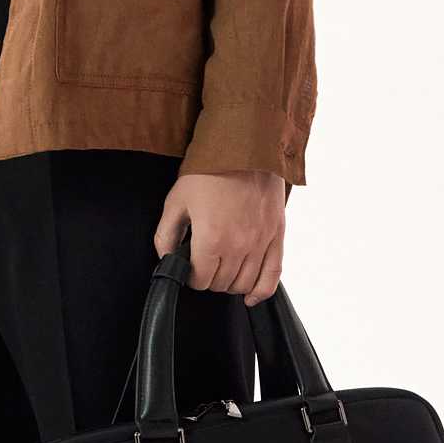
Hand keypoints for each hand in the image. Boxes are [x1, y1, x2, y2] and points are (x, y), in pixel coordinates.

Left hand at [153, 171, 285, 305]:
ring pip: (244, 283)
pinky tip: (251, 296)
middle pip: (222, 284)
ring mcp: (260, 242)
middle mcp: (238, 245)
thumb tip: (166, 258)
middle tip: (205, 264)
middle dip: (210, 279)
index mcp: (211, 239)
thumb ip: (166, 234)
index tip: (190, 268)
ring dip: (231, 283)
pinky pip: (273, 275)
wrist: (244, 146)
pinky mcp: (277, 235)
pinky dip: (261, 291)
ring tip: (223, 269)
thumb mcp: (176, 200)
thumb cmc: (210, 170)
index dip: (191, 276)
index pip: (200, 280)